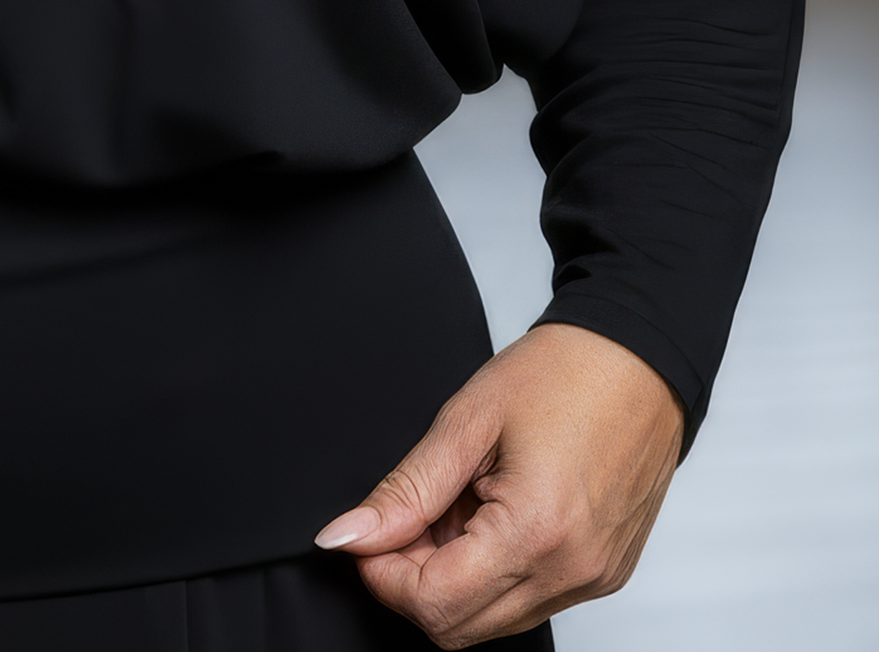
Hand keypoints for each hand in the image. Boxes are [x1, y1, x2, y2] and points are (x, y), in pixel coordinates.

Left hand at [313, 322, 683, 646]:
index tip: (368, 534)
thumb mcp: (466, 421)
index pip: (435, 604)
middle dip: (414, 579)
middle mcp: (572, 572)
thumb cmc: (563, 374)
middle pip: (460, 627)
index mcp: (536, 531)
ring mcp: (593, 579)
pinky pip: (530, 601)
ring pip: (494, 621)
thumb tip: (349, 535)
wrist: (638, 361)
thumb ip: (404, 490)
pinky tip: (492, 513)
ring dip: (454, 577)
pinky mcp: (603, 575)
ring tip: (459, 503)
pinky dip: (493, 571)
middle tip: (409, 515)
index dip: (383, 574)